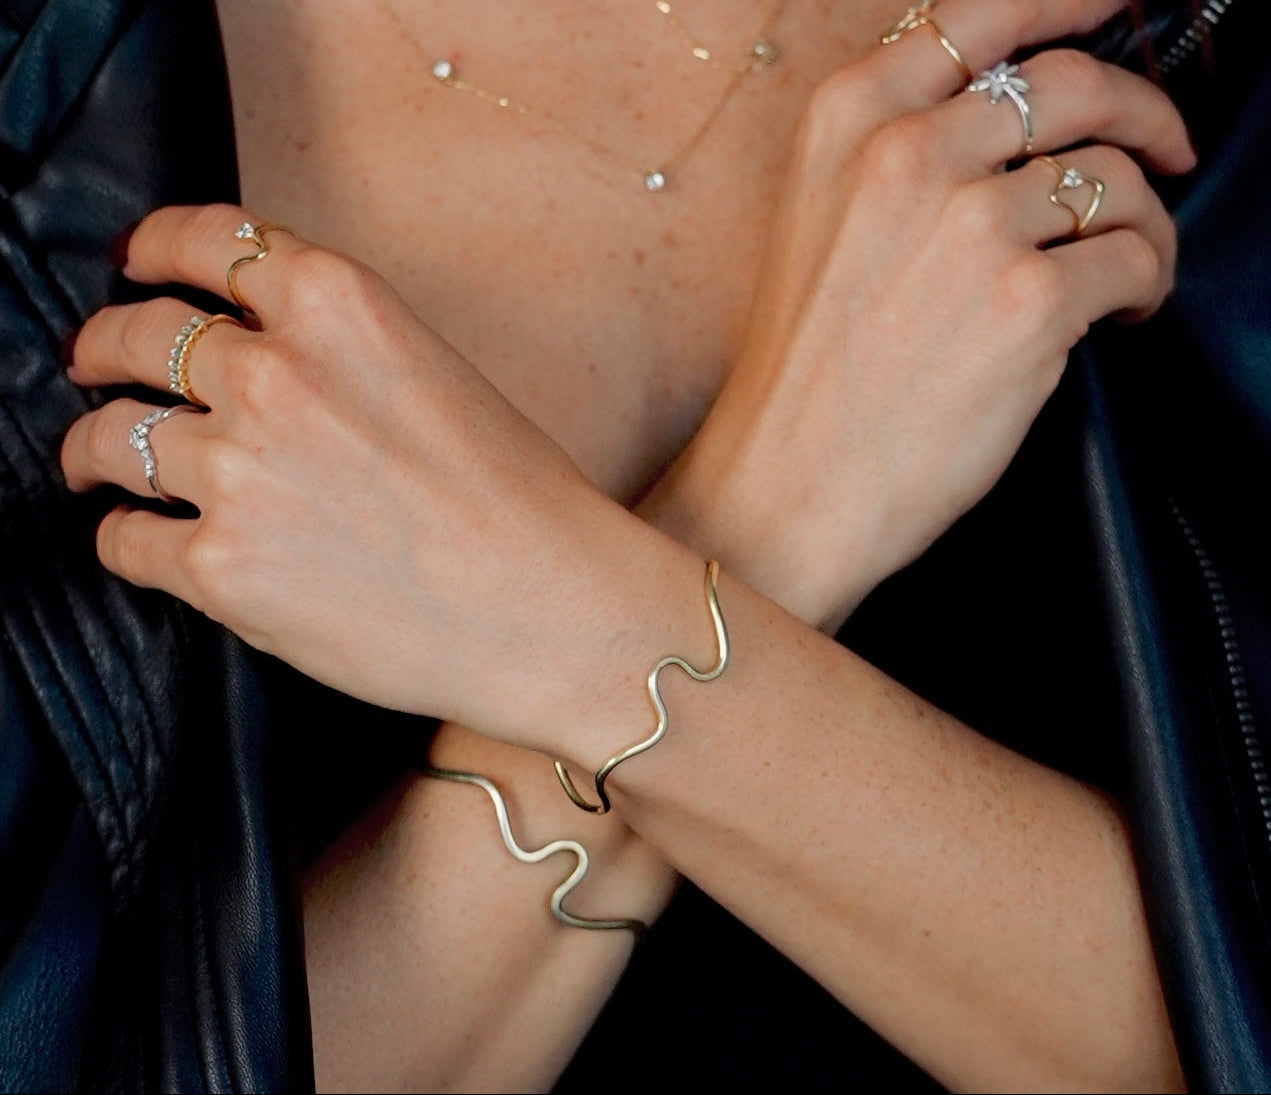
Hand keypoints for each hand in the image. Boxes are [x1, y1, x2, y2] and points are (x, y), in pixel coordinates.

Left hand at [59, 205, 657, 739]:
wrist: (551, 608)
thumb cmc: (518, 499)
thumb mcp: (434, 372)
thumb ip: (338, 345)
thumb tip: (256, 349)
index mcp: (337, 304)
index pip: (204, 241)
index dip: (154, 246)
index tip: (135, 262)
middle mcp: (272, 373)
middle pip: (134, 336)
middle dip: (101, 347)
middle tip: (94, 365)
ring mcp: (237, 471)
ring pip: (108, 440)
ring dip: (95, 450)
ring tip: (96, 465)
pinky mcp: (222, 568)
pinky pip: (126, 541)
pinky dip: (127, 538)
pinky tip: (146, 540)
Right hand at [644, 0, 1192, 631]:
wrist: (784, 485)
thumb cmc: (801, 376)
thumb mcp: (818, 226)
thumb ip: (900, 153)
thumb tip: (1014, 124)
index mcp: (848, 123)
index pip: (984, 14)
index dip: (1071, 1)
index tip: (1119, 1)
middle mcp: (909, 153)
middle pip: (1072, 85)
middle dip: (1142, 111)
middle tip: (1165, 145)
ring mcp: (971, 224)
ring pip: (1114, 180)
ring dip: (1142, 221)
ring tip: (1127, 267)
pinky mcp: (1028, 301)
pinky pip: (1136, 256)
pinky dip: (1148, 281)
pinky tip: (1122, 312)